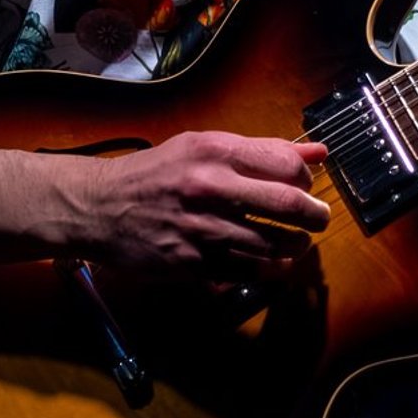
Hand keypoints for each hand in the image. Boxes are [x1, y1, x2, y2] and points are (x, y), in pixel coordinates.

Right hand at [93, 131, 330, 283]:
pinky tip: (273, 264)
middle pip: (287, 204)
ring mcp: (201, 227)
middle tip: (318, 220)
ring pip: (272, 243)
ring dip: (295, 246)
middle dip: (315, 216)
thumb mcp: (202, 147)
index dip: (307, 179)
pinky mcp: (192, 262)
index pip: (286, 163)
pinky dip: (270, 270)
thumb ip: (261, 150)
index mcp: (215, 151)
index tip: (307, 188)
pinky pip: (247, 271)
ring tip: (296, 243)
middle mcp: (210, 186)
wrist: (98, 206)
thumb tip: (318, 152)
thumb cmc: (155, 174)